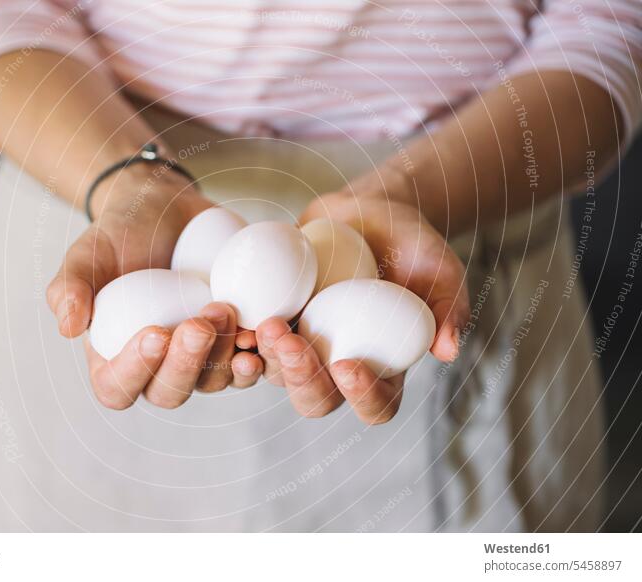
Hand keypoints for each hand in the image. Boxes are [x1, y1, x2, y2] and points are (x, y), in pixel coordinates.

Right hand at [46, 165, 262, 409]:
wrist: (167, 210)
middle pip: (170, 392)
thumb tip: (67, 328)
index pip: (117, 387)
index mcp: (114, 356)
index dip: (134, 372)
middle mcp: (157, 366)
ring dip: (224, 356)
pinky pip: (249, 363)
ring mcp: (199, 358)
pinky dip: (259, 353)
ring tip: (226, 310)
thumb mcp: (89, 251)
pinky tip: (265, 331)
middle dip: (187, 363)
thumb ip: (70, 286)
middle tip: (199, 322)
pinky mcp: (233, 342)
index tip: (154, 334)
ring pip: (214, 382)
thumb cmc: (121, 233)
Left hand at [255, 170, 469, 423]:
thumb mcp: (440, 269)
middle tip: (290, 343)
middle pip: (317, 400)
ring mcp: (304, 347)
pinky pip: (252, 340)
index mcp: (384, 370)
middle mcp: (339, 368)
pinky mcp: (275, 320)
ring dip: (267, 358)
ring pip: (278, 375)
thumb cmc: (412, 245)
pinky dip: (241, 335)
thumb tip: (448, 352)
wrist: (368, 213)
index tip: (348, 364)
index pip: (377, 405)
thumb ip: (449, 306)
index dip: (363, 397)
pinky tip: (231, 316)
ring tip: (263, 323)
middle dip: (302, 380)